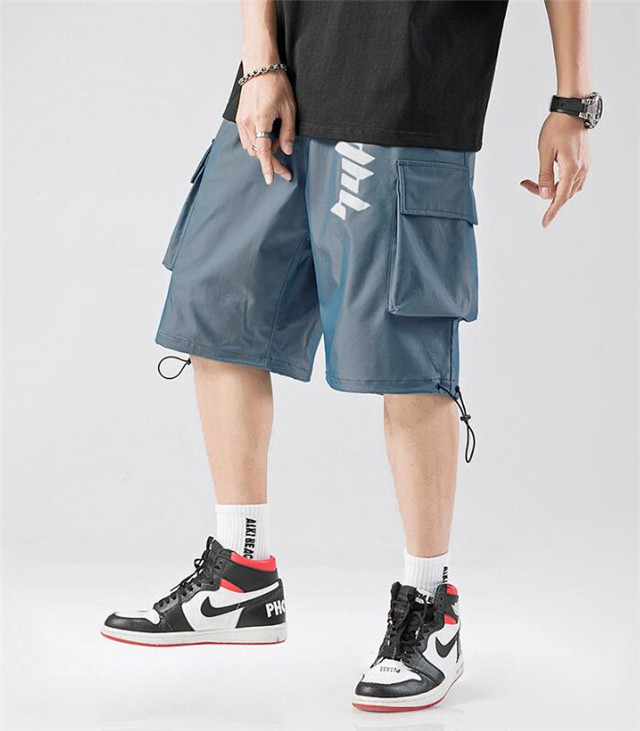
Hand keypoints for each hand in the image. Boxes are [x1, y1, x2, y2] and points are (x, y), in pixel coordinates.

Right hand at [236, 69, 295, 184]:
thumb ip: (288, 132)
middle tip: (286, 163)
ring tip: (277, 140)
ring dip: (264, 150)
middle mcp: (248, 122)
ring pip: (251, 147)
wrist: (260, 66)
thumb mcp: (289, 108)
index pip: (263, 151)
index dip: (268, 167)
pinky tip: (267, 135)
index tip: (271, 179)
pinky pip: (247, 139)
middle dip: (271, 160)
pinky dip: (257, 142)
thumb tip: (287, 150)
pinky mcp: (239, 118)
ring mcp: (241, 120)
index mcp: (261, 120)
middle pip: (258, 153)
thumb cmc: (275, 83)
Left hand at [520, 112, 589, 227]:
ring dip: (552, 188)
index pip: (560, 198)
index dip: (551, 212)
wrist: (572, 108)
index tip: (544, 224)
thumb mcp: (545, 152)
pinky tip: (551, 175)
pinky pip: (574, 179)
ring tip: (534, 179)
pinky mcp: (584, 160)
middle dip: (544, 194)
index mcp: (571, 169)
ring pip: (568, 188)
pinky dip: (561, 182)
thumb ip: (544, 176)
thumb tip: (545, 195)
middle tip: (526, 183)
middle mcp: (581, 169)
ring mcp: (585, 165)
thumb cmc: (557, 126)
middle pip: (563, 194)